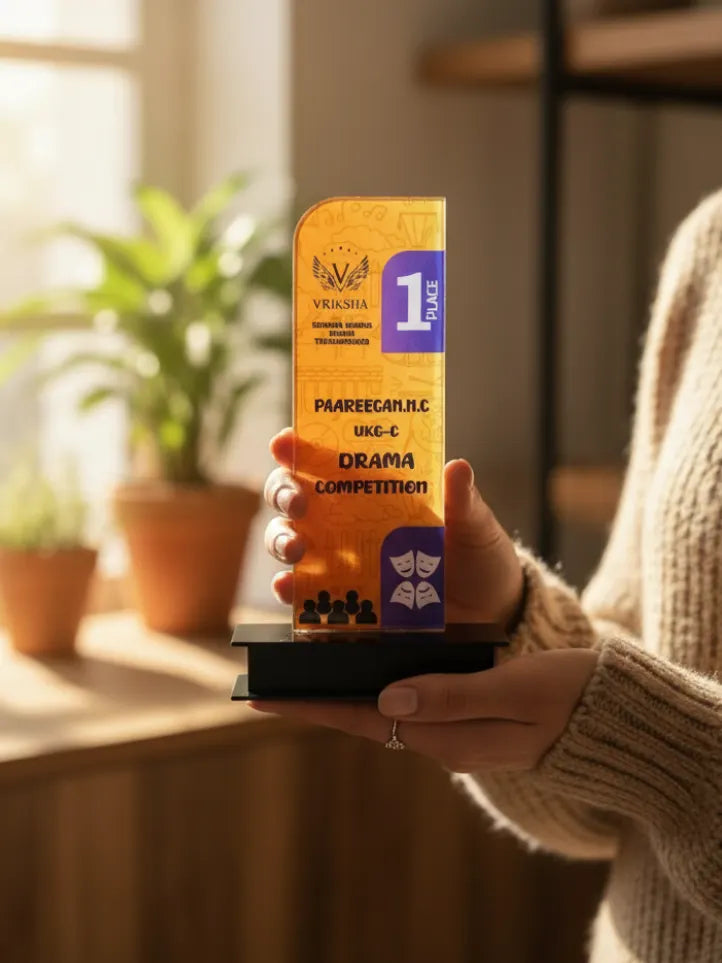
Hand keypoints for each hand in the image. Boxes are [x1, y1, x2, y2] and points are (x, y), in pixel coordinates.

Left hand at [251, 648, 598, 772]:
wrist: (607, 716)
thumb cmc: (566, 699)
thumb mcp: (513, 694)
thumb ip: (451, 698)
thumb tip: (389, 698)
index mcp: (445, 736)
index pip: (363, 719)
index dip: (311, 705)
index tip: (262, 697)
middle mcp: (438, 735)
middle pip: (363, 711)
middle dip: (317, 694)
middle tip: (272, 672)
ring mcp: (450, 723)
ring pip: (383, 700)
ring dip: (345, 681)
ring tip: (306, 656)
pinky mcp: (462, 707)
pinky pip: (408, 692)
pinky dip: (379, 673)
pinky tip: (365, 651)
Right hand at [263, 428, 524, 629]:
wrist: (488, 613)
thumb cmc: (476, 554)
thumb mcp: (474, 524)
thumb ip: (463, 500)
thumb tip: (457, 467)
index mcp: (373, 487)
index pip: (326, 458)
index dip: (298, 446)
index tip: (284, 441)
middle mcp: (346, 518)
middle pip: (293, 495)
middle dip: (284, 492)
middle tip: (298, 501)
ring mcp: (338, 559)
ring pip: (287, 539)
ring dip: (281, 540)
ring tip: (296, 548)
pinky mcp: (341, 599)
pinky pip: (303, 592)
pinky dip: (289, 589)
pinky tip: (290, 588)